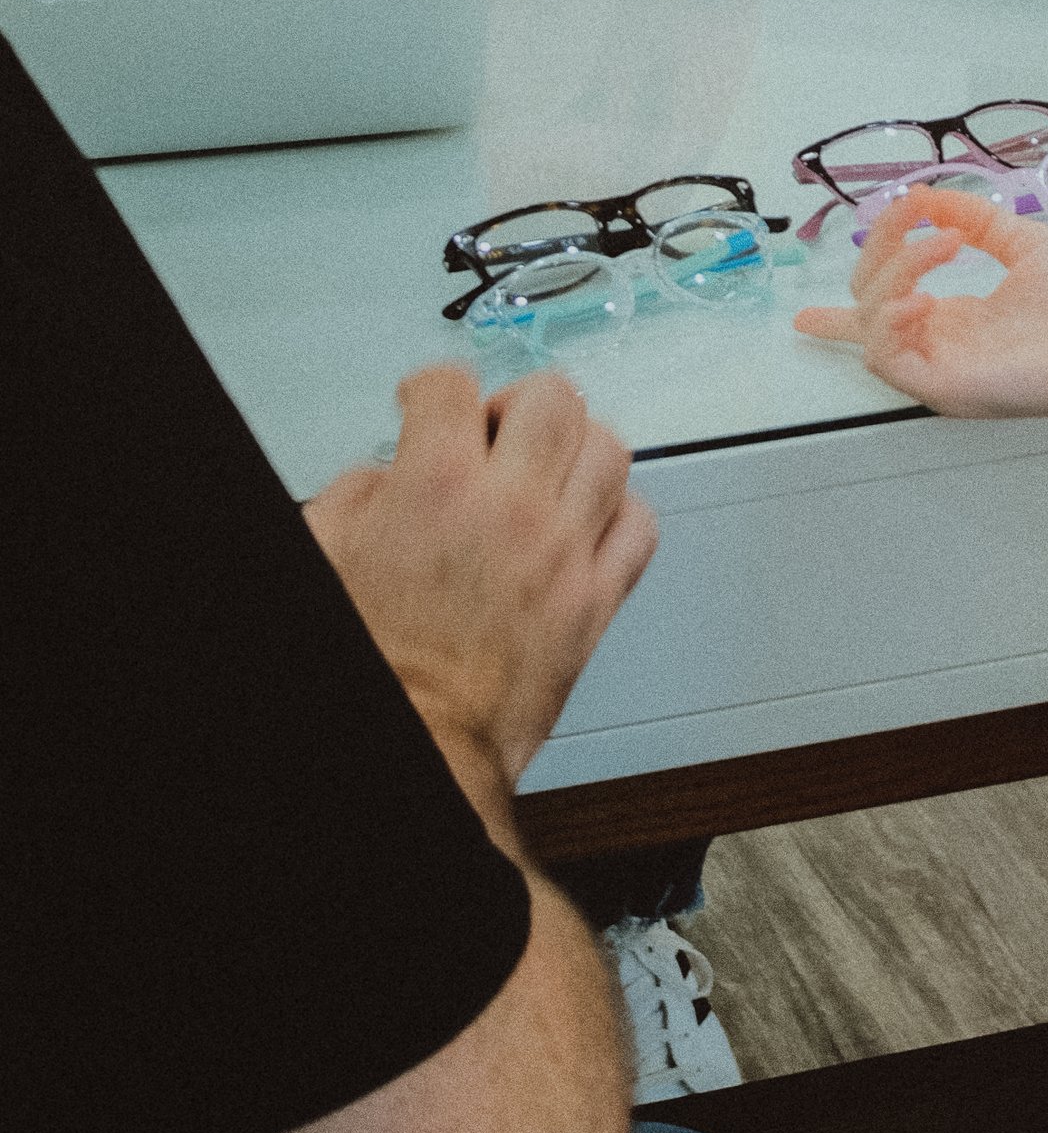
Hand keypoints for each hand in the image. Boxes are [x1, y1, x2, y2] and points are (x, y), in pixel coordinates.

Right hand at [305, 367, 656, 789]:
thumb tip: (380, 480)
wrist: (419, 746)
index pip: (450, 386)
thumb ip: (353, 499)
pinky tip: (588, 522)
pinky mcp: (595, 604)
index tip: (425, 403)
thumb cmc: (376, 667)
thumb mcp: (324, 558)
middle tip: (491, 433)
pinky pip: (639, 529)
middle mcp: (511, 507)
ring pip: (608, 450)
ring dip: (575, 449)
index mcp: (436, 487)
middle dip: (515, 404)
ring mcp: (563, 553)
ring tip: (545, 469)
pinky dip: (620, 513)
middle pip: (550, 398)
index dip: (429, 389)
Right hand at [795, 178, 1047, 425]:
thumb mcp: (1025, 244)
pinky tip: (924, 296)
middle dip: (877, 248)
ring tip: (947, 244)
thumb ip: (977, 219)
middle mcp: (938, 344)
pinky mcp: (944, 386)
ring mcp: (937, 367)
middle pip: (866, 301)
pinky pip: (886, 358)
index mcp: (956, 318)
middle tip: (912, 213)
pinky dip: (890, 319)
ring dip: (895, 270)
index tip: (894, 207)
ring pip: (869, 323)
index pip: (882, 306)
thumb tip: (928, 194)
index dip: (859, 267)